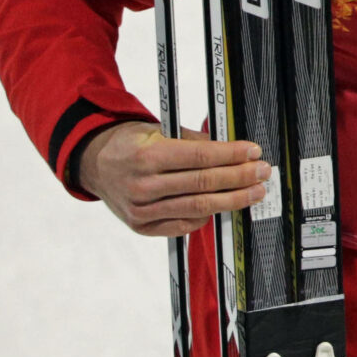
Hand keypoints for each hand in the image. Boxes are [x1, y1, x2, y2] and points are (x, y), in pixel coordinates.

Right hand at [76, 121, 270, 238]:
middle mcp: (143, 185)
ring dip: (232, 200)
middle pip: (204, 184)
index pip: (201, 157)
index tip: (254, 153)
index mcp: (147, 156)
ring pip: (198, 207)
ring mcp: (142, 210)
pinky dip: (206, 216)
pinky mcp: (142, 226)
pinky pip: (183, 225)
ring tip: (253, 192)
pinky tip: (221, 207)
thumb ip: (193, 140)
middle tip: (262, 172)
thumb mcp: (157, 130)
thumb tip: (231, 150)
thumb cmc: (130, 144)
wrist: (94, 164)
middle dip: (240, 178)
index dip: (233, 155)